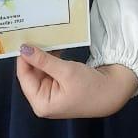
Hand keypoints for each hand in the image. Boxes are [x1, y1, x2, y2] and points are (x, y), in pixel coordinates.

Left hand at [16, 45, 137, 118]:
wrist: (114, 92)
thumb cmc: (90, 86)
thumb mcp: (65, 71)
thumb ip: (43, 60)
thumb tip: (23, 49)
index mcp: (41, 103)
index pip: (24, 76)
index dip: (23, 57)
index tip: (23, 37)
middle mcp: (43, 101)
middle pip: (31, 74)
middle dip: (34, 55)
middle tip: (34, 34)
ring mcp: (52, 95)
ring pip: (41, 70)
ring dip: (44, 56)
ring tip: (44, 38)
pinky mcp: (60, 88)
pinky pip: (51, 71)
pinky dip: (52, 60)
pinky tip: (55, 48)